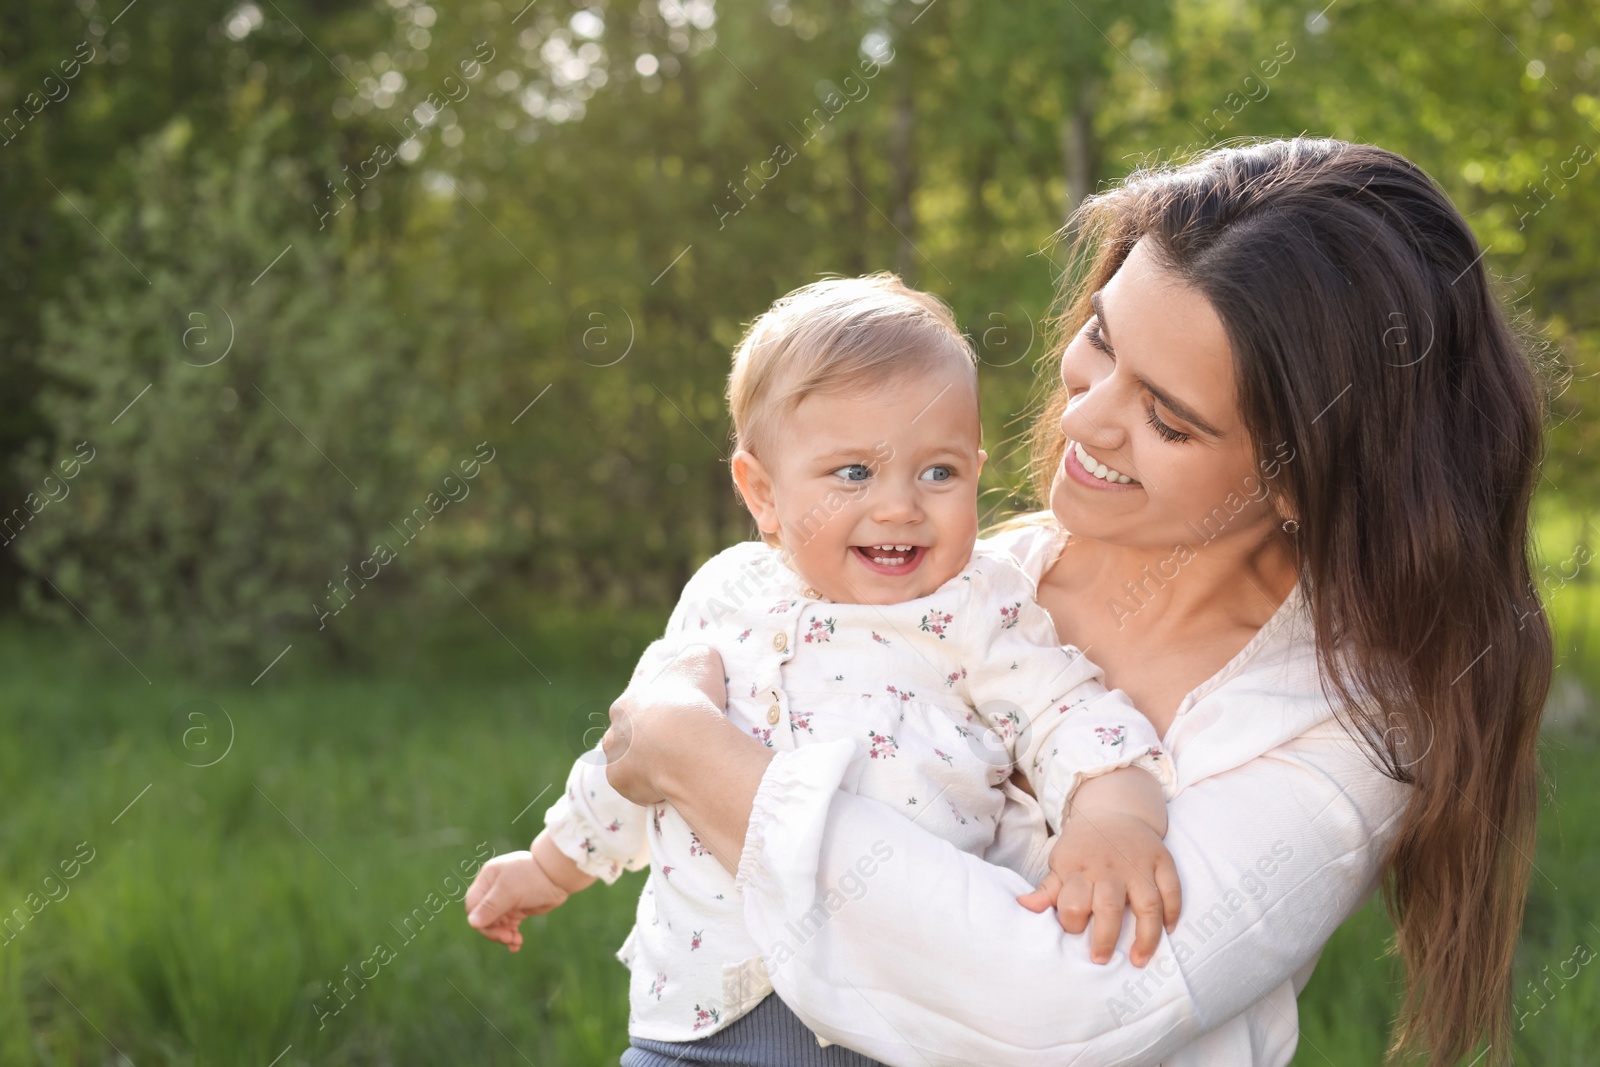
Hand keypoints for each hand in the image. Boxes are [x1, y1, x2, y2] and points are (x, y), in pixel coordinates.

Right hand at [465, 835, 593, 951]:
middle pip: (484, 917)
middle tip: (509, 938)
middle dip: (495, 931)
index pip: (473, 906)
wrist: (559, 876)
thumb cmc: (533, 878)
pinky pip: (508, 926)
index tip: (497, 931)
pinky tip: (516, 944)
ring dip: (504, 935)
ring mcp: (506, 899)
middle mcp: (494, 889)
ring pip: (496, 924)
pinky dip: (511, 935)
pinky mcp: (518, 908)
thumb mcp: (509, 891)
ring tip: (516, 941)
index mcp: (487, 879)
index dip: (482, 922)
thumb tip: (472, 923)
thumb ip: (490, 907)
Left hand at [602, 643, 727, 804]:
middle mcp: (615, 728)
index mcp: (629, 700)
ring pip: (625, 759)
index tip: (677, 712)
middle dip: (646, 735)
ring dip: (643, 760)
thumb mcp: (701, 659)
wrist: (688, 744)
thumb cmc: (694, 699)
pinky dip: (647, 785)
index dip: (659, 705)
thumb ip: (694, 656)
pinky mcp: (620, 782)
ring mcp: (615, 757)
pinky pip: (633, 785)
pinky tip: (669, 781)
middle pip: (628, 731)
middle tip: (676, 741)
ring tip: (672, 765)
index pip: (640, 700)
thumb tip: (695, 656)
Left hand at [1017, 768, 1181, 967]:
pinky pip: (1172, 890)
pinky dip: (1173, 912)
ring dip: (1145, 936)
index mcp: (1079, 868)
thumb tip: (1023, 907)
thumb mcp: (1061, 862)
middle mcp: (1110, 867)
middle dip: (1105, 938)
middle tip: (1101, 959)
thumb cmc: (1083, 846)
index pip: (1073, 902)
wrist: (1113, 809)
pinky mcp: (1162, 860)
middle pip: (1109, 907)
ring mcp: (1138, 864)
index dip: (1071, 923)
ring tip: (1138, 959)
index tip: (1074, 932)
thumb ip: (1047, 889)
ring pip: (1147, 904)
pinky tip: (1168, 931)